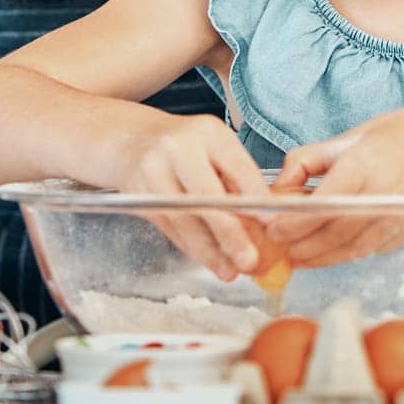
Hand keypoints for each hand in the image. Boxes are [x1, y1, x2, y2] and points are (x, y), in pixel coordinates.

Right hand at [117, 113, 271, 280]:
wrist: (131, 140)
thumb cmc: (185, 144)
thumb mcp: (214, 146)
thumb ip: (237, 178)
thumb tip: (265, 220)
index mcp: (208, 133)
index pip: (237, 166)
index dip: (255, 198)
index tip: (273, 223)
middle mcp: (178, 149)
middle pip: (206, 197)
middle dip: (230, 233)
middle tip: (250, 260)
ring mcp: (153, 172)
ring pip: (185, 220)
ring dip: (210, 251)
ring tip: (230, 271)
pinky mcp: (139, 196)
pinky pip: (170, 228)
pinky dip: (192, 247)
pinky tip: (209, 260)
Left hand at [265, 112, 403, 265]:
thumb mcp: (353, 135)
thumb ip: (312, 159)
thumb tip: (282, 184)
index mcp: (364, 167)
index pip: (321, 204)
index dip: (293, 222)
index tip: (271, 227)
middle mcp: (379, 199)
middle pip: (330, 234)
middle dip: (298, 244)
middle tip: (274, 245)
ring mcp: (393, 222)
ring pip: (345, 250)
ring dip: (314, 257)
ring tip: (291, 254)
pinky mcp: (401, 236)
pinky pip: (362, 251)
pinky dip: (338, 256)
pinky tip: (320, 253)